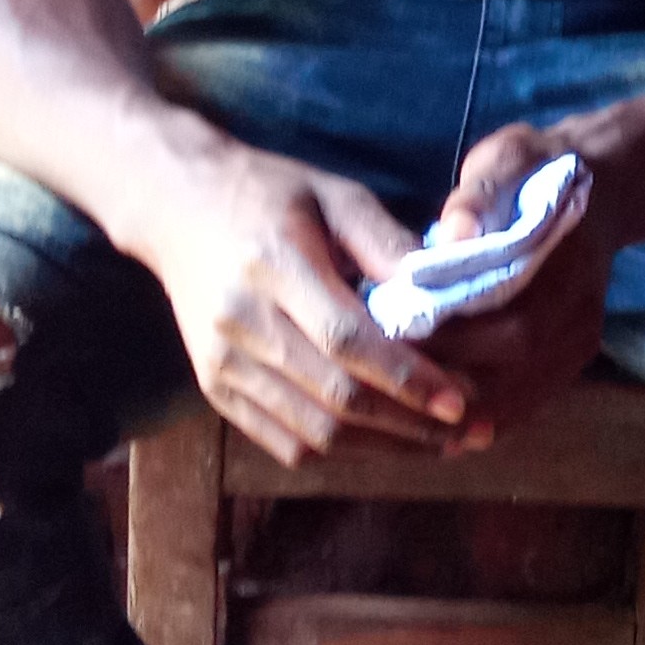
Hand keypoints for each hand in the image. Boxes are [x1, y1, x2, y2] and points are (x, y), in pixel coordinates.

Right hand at [133, 137, 491, 470]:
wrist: (173, 205)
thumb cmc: (265, 191)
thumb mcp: (332, 194)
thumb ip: (385, 242)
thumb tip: (445, 287)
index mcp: (273, 266)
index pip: (346, 341)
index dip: (406, 378)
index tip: (460, 400)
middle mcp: (241, 323)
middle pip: (333, 397)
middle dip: (410, 424)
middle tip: (471, 431)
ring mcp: (221, 362)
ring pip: (311, 432)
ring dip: (382, 448)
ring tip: (439, 445)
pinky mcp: (213, 386)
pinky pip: (282, 441)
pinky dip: (338, 452)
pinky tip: (383, 443)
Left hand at [420, 112, 631, 433]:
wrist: (601, 185)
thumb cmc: (537, 171)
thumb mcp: (508, 160)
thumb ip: (479, 195)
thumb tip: (451, 234)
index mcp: (562, 265)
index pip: (505, 322)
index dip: (450, 341)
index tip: (393, 342)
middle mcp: (578, 312)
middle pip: (510, 367)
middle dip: (447, 380)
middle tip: (387, 384)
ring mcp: (580, 340)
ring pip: (522, 396)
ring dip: (465, 413)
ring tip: (405, 423)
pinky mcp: (574, 356)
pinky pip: (532, 400)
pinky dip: (490, 418)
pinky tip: (446, 432)